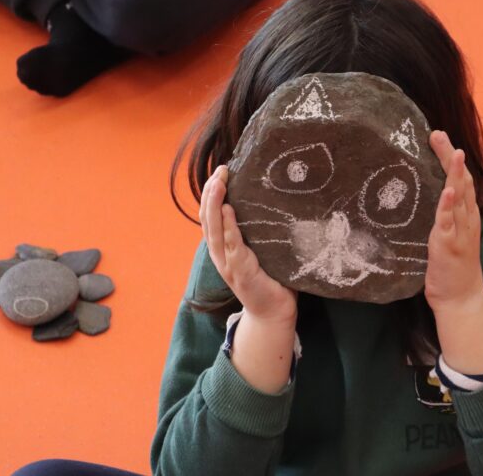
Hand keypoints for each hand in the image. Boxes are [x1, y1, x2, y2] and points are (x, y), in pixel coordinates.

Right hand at [200, 165, 297, 324]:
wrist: (274, 312)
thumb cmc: (271, 279)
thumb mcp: (260, 250)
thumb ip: (258, 231)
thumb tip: (273, 200)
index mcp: (222, 247)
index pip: (210, 216)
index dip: (211, 193)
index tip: (220, 172)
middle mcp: (219, 254)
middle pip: (208, 218)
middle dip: (211, 192)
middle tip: (221, 170)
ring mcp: (227, 263)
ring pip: (214, 229)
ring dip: (215, 204)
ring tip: (219, 184)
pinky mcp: (239, 272)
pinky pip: (232, 245)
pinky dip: (228, 227)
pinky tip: (228, 210)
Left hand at [424, 132, 482, 375]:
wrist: (461, 300)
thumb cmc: (451, 270)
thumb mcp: (447, 237)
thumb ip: (441, 219)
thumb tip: (424, 202)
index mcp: (465, 217)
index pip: (460, 180)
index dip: (451, 159)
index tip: (440, 138)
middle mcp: (466, 220)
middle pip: (462, 180)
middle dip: (451, 156)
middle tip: (438, 134)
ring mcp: (460, 232)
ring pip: (460, 196)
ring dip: (455, 173)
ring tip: (452, 151)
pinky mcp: (449, 246)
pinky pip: (450, 222)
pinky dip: (450, 205)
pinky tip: (448, 190)